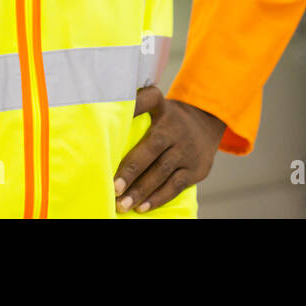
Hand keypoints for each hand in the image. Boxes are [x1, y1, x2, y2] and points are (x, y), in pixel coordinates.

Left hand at [113, 86, 225, 213]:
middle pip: (152, 147)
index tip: (116, 110)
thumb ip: (136, 111)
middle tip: (114, 187)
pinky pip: (175, 185)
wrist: (206, 123)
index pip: (149, 99)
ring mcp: (187, 149)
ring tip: (123, 204)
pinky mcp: (196, 169)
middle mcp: (175, 127)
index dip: (134, 104)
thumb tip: (99, 123)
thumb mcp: (156, 107)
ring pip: (162, 171)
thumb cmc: (168, 120)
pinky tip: (142, 207)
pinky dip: (158, 197)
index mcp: (162, 108)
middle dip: (132, 169)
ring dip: (141, 190)